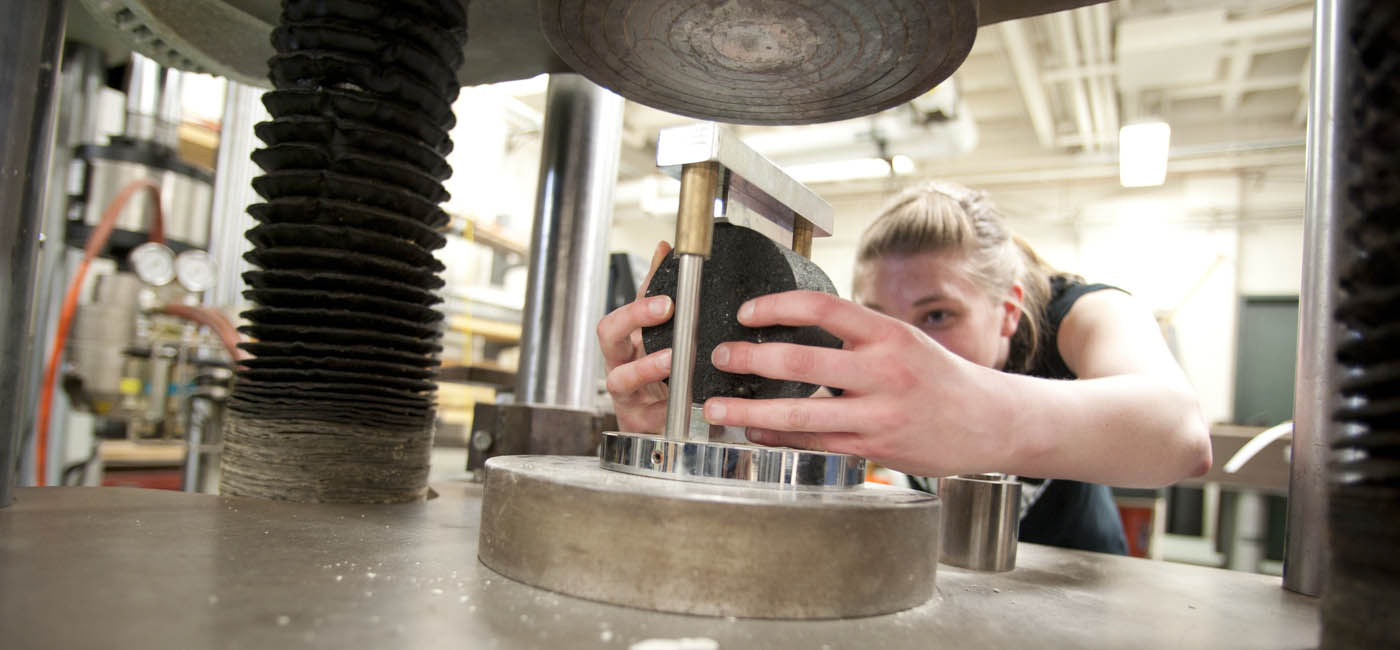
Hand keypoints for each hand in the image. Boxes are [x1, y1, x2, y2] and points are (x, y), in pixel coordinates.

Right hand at [597, 242, 673, 433]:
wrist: (660, 423)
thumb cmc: (655, 377)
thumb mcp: (656, 334)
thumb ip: (656, 294)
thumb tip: (663, 250)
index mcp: (624, 344)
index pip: (619, 316)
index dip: (639, 305)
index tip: (668, 298)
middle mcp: (618, 366)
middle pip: (608, 336)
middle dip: (635, 319)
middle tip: (667, 310)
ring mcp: (625, 396)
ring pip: (621, 379)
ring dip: (646, 366)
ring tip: (673, 359)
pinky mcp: (637, 424)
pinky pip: (649, 416)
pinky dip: (668, 409)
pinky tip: (690, 402)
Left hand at [698, 290, 1007, 477]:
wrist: (988, 422)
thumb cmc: (938, 377)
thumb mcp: (903, 341)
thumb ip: (855, 337)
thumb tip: (791, 331)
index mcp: (888, 334)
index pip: (823, 309)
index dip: (777, 306)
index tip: (746, 312)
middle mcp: (884, 372)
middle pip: (801, 363)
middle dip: (750, 359)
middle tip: (719, 356)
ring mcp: (878, 414)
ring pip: (799, 414)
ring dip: (750, 412)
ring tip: (717, 409)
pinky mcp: (874, 448)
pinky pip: (815, 442)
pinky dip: (778, 437)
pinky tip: (754, 433)